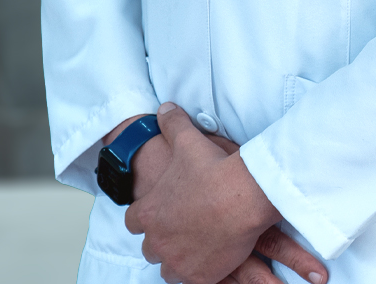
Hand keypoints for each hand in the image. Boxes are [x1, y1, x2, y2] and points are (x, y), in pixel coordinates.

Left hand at [123, 103, 326, 283]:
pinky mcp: (198, 276)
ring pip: (167, 268)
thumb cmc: (213, 170)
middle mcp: (157, 241)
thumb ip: (171, 124)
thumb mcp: (187, 140)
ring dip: (177, 258)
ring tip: (195, 245)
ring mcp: (177, 261)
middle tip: (182, 227)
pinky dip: (198, 271)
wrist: (242, 197)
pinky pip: (190, 280)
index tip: (160, 210)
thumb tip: (164, 108)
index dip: (146, 215)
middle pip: (150, 247)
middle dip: (163, 239)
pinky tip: (210, 257)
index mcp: (149, 212)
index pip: (133, 221)